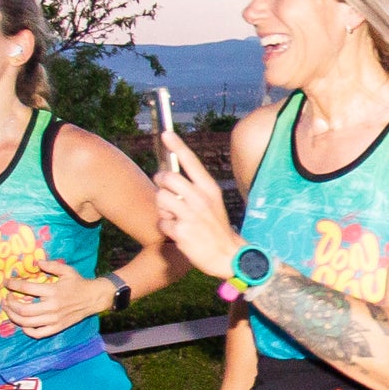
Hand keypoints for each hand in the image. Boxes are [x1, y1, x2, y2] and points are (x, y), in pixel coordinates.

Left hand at [4, 257, 116, 338]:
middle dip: (10, 304)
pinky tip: (23, 324)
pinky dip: (27, 330)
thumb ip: (51, 265)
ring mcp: (54, 319)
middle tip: (6, 298)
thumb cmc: (78, 283)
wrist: (93, 298)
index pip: (27, 288)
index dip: (13, 285)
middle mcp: (52, 307)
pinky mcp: (57, 327)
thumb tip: (36, 262)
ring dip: (14, 316)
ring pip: (27, 322)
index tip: (7, 282)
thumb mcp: (66, 270)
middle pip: (23, 309)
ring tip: (9, 310)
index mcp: (53, 291)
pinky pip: (38, 333)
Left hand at [150, 130, 240, 280]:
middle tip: (165, 192)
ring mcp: (190, 215)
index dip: (177, 145)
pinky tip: (178, 232)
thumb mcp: (212, 202)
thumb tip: (168, 175)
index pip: (191, 161)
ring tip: (175, 216)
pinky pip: (161, 222)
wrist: (227, 255)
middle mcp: (200, 198)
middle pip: (167, 178)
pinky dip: (166, 227)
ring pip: (160, 199)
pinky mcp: (181, 231)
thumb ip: (193, 188)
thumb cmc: (215, 227)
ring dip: (162, 209)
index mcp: (209, 188)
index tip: (166, 133)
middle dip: (161, 184)